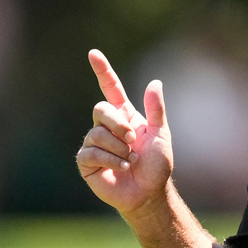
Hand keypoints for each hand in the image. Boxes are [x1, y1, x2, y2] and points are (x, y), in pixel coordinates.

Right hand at [76, 49, 173, 218]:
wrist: (149, 193)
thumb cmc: (156, 166)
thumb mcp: (161, 135)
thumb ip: (156, 110)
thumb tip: (155, 83)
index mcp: (125, 116)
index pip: (110, 88)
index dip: (103, 70)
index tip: (93, 53)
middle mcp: (107, 127)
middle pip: (100, 109)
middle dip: (117, 124)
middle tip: (132, 141)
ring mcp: (95, 143)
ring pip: (97, 133)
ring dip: (118, 148)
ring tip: (130, 160)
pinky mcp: (87, 162)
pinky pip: (90, 152)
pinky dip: (109, 159)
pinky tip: (120, 167)